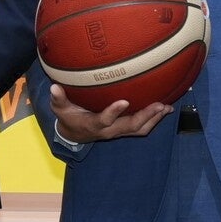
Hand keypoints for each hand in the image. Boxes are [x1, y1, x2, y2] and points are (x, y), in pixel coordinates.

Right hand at [47, 85, 172, 142]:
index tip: (124, 101)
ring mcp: (118, 132)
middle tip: (159, 104)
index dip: (114, 112)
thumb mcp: (60, 109)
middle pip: (130, 126)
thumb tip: (54, 87)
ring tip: (166, 108)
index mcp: (93, 124)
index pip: (104, 120)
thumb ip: (58, 99)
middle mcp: (108, 131)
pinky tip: (164, 110)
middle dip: (146, 116)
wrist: (74, 135)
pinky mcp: (124, 131)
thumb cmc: (68, 118)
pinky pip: (141, 129)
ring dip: (154, 119)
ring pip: (139, 129)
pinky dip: (154, 120)